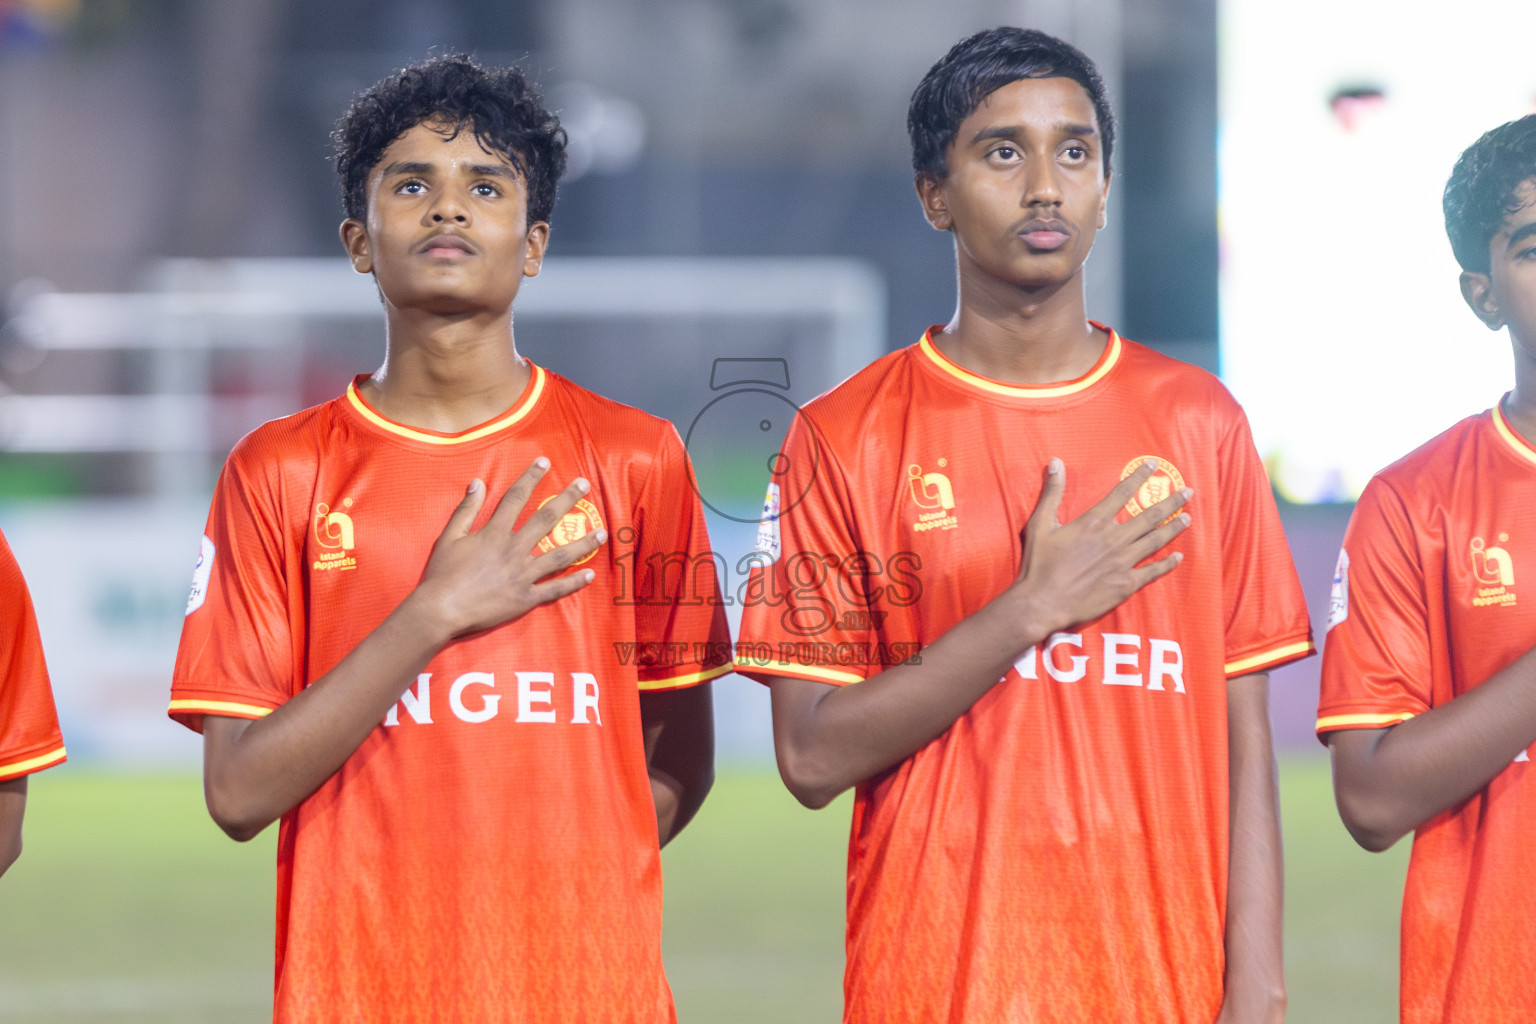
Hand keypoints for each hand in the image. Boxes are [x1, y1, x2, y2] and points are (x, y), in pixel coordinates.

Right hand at [412, 458, 606, 638]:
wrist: (441, 610)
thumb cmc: (442, 575)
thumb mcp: (449, 538)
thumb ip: (466, 510)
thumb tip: (478, 483)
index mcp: (494, 534)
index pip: (516, 498)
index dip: (530, 477)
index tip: (544, 462)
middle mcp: (513, 550)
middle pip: (546, 519)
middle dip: (567, 500)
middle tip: (585, 485)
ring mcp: (522, 575)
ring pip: (559, 555)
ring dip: (582, 542)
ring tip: (602, 532)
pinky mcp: (525, 598)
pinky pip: (554, 589)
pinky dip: (573, 582)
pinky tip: (589, 574)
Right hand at [1009, 458, 1190, 637]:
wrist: (1043, 603)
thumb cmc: (1039, 565)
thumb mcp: (1040, 524)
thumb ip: (1052, 492)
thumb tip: (1055, 462)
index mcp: (1094, 522)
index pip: (1122, 493)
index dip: (1139, 477)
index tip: (1153, 465)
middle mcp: (1114, 539)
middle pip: (1149, 515)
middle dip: (1171, 501)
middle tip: (1188, 492)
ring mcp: (1123, 563)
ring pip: (1155, 540)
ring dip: (1174, 527)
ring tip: (1188, 517)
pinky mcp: (1126, 585)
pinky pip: (1153, 571)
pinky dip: (1167, 563)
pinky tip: (1178, 556)